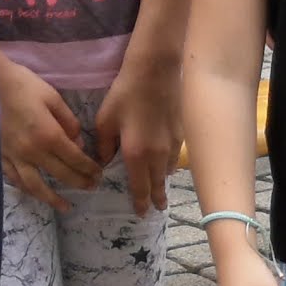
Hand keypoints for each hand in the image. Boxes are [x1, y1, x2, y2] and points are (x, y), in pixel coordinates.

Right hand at [0, 56, 96, 202]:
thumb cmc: (21, 85)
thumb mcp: (53, 97)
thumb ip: (69, 122)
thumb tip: (78, 144)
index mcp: (49, 135)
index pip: (76, 159)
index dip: (89, 168)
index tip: (99, 174)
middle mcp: (32, 152)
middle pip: (61, 175)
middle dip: (80, 183)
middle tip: (92, 187)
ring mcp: (13, 157)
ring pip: (35, 186)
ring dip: (52, 199)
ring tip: (65, 206)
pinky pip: (14, 179)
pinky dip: (27, 189)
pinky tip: (35, 193)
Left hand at [98, 59, 184, 215]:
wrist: (155, 72)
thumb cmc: (125, 94)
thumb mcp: (105, 120)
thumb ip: (104, 146)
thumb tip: (105, 161)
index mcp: (136, 155)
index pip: (139, 187)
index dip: (141, 202)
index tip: (142, 213)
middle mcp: (157, 155)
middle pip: (158, 183)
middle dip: (157, 198)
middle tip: (157, 208)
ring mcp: (172, 145)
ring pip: (168, 171)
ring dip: (163, 181)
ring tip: (161, 188)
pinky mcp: (180, 133)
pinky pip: (175, 157)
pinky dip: (169, 165)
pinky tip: (167, 163)